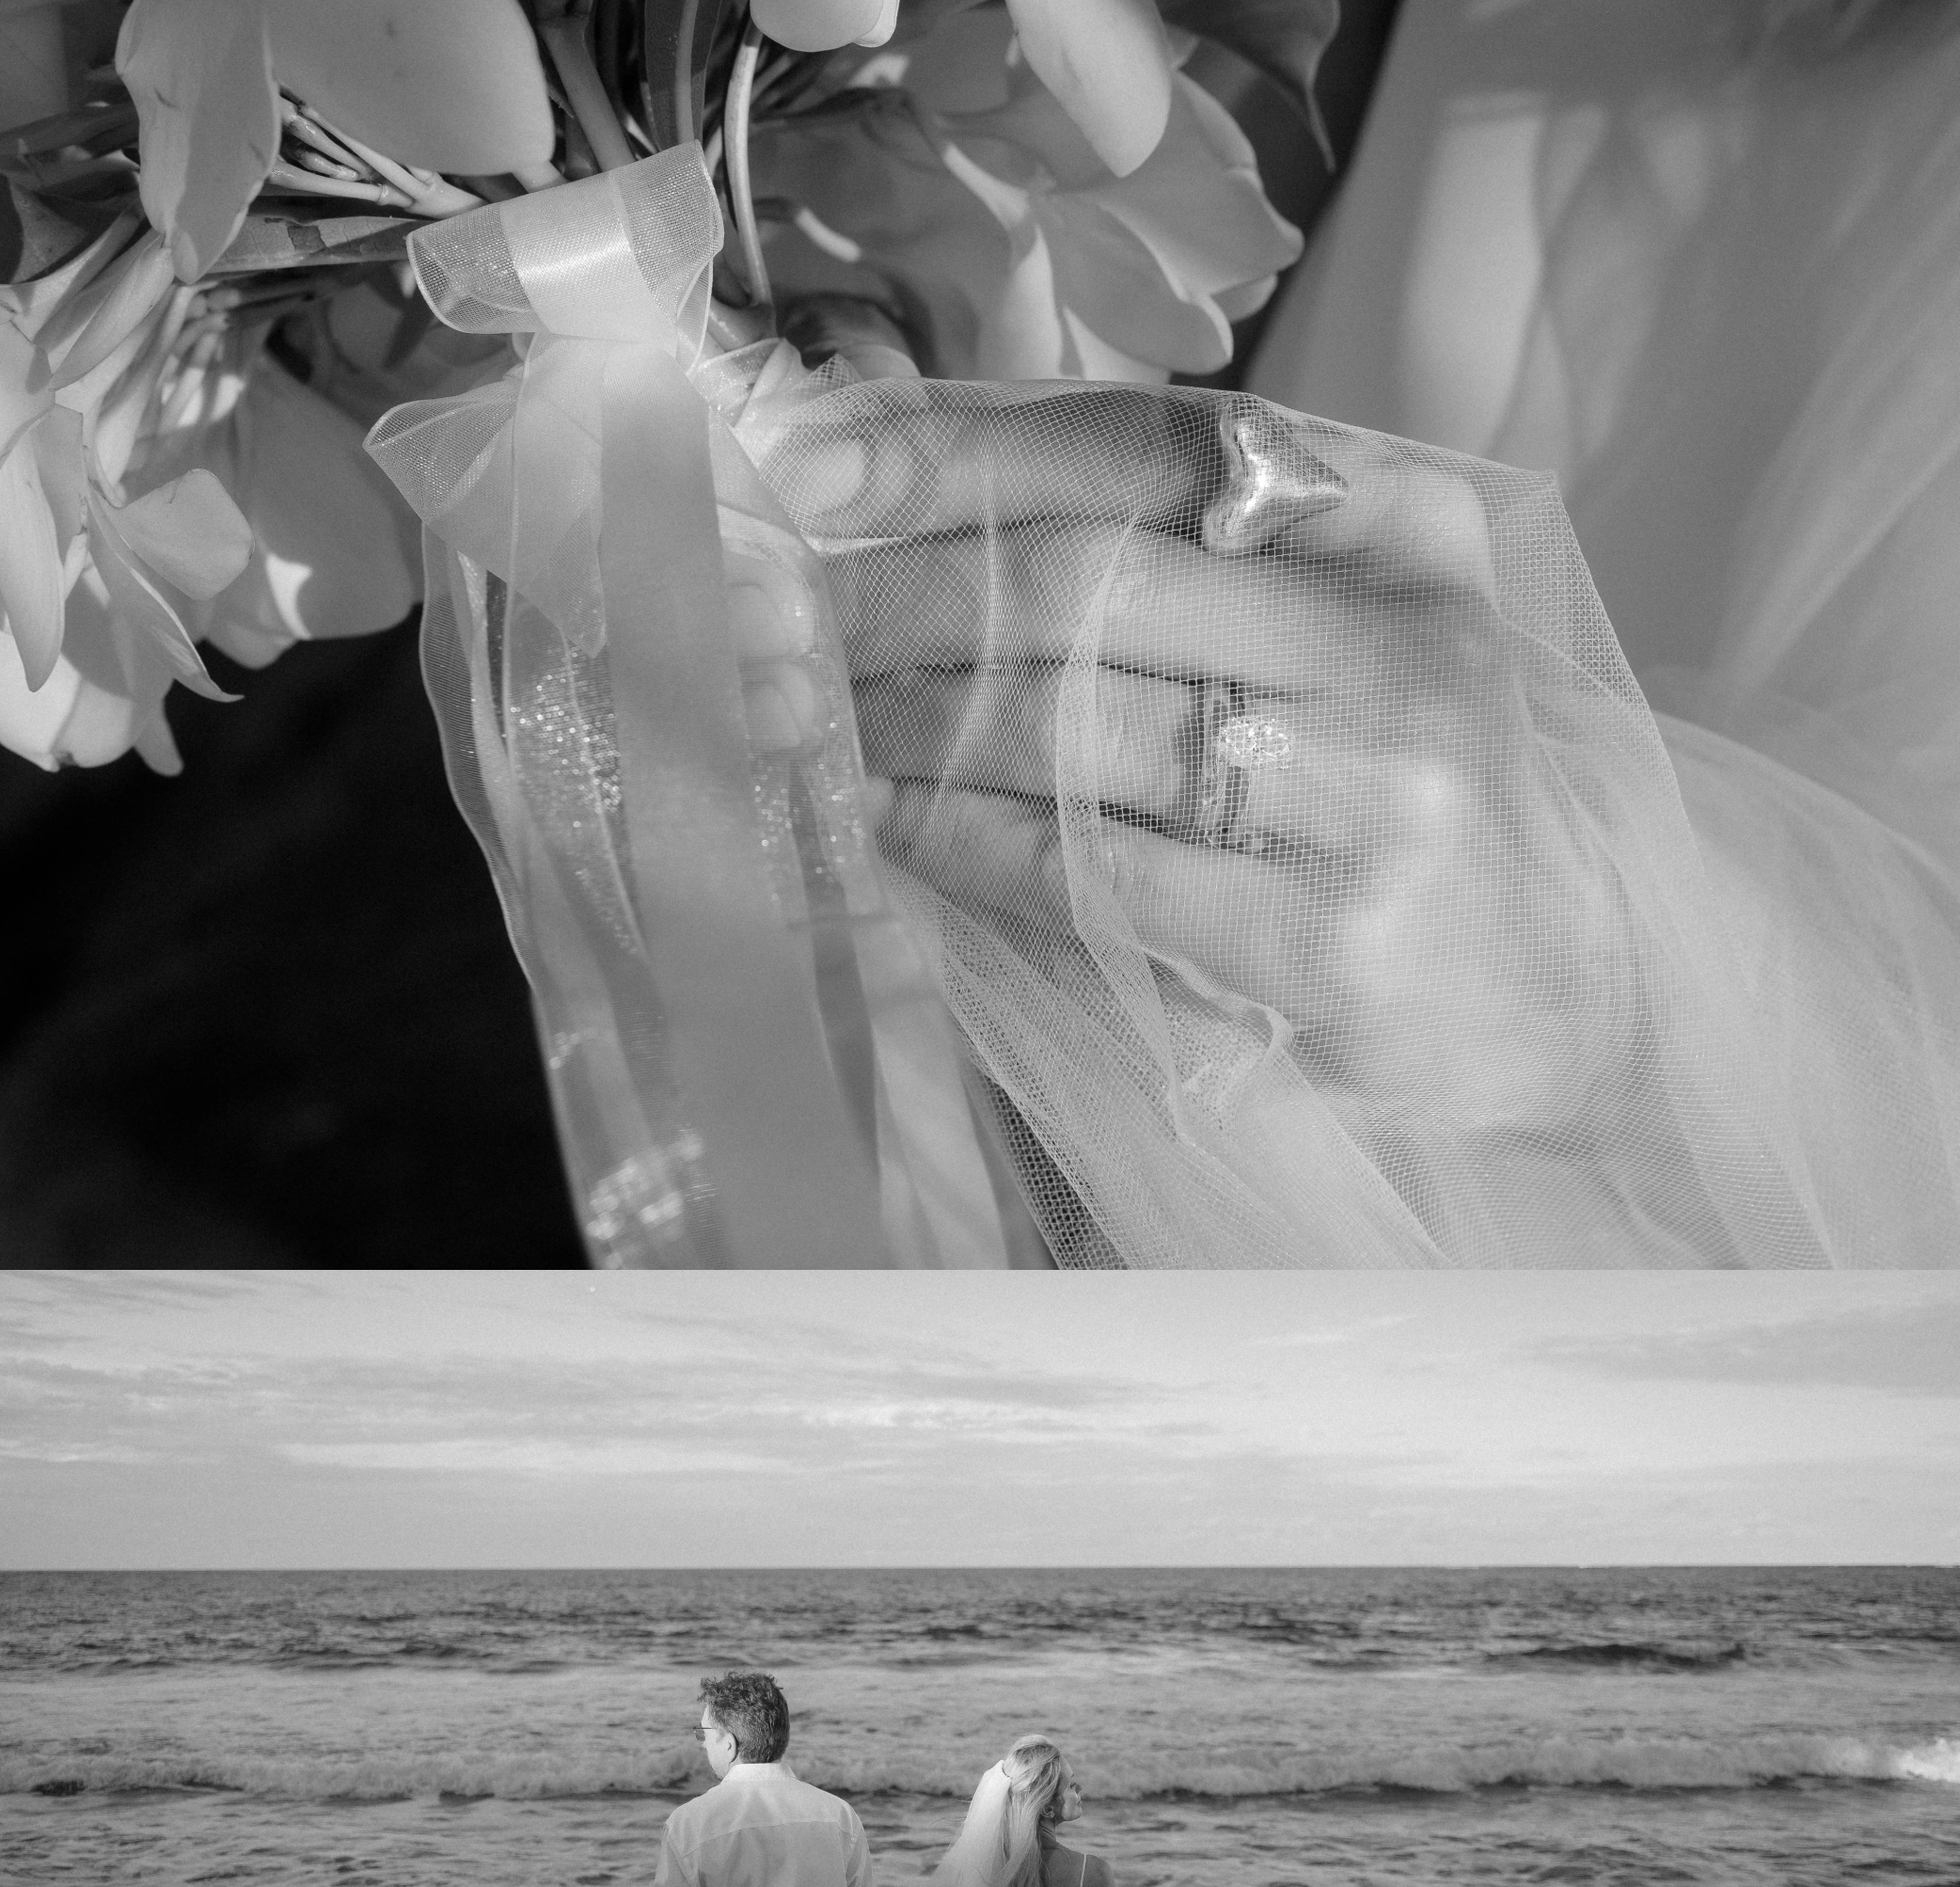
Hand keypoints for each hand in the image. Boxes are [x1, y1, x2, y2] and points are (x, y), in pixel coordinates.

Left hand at [763, 387, 1641, 1178]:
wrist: (1562, 989)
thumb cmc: (1402, 791)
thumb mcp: (1339, 625)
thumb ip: (1172, 546)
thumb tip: (905, 476)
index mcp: (1405, 530)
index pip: (1151, 446)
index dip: (958, 451)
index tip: (811, 469)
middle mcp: (1402, 649)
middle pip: (1082, 588)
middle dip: (893, 599)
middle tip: (775, 622)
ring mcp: (1374, 807)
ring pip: (1067, 733)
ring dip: (900, 724)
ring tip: (809, 717)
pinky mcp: (1328, 954)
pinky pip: (1085, 877)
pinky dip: (958, 841)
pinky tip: (890, 821)